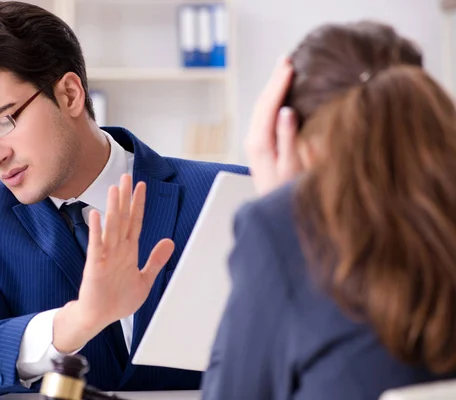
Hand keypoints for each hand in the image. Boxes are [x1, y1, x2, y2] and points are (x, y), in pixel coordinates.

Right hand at [77, 173, 173, 330]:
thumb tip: (170, 242)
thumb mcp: (145, 279)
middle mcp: (117, 249)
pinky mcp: (94, 266)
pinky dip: (96, 230)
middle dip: (125, 198)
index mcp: (128, 251)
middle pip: (122, 218)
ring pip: (110, 227)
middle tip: (126, 177)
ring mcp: (105, 256)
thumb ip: (156, 260)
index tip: (142, 186)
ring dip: (113, 208)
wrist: (99, 317)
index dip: (139, 204)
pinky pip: (95, 245)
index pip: (135, 222)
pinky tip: (96, 215)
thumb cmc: (118, 299)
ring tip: (114, 189)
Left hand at [245, 57, 302, 195]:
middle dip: (274, 80)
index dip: (279, 83)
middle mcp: (253, 140)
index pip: (268, 105)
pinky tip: (281, 95)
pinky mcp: (260, 147)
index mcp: (260, 142)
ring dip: (272, 88)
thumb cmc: (287, 193)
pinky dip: (272, 101)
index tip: (289, 65)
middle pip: (262, 103)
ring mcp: (254, 143)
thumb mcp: (291, 167)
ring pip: (262, 108)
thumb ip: (288, 139)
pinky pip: (264, 116)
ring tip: (284, 71)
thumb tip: (286, 111)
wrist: (274, 211)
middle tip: (286, 59)